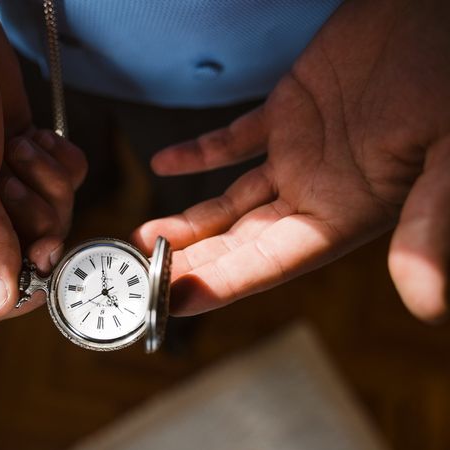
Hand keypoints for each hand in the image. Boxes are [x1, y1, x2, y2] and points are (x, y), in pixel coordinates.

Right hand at [0, 3, 85, 320]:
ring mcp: (5, 189)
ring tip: (16, 147)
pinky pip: (68, 181)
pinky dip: (58, 160)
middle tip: (11, 180)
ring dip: (47, 182)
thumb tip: (0, 303)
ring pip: (56, 217)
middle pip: (32, 255)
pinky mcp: (31, 162)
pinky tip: (32, 136)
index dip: (19, 288)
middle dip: (36, 217)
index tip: (39, 257)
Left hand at [134, 0, 449, 321]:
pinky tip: (165, 163)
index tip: (176, 301)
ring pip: (231, 198)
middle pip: (242, 240)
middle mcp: (317, 190)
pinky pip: (233, 139)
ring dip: (189, 218)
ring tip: (146, 234)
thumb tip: (427, 305)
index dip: (223, 284)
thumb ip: (430, 224)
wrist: (435, 14)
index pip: (272, 262)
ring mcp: (298, 152)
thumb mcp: (448, 155)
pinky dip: (199, 152)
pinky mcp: (287, 110)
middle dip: (194, 261)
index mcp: (347, 212)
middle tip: (145, 277)